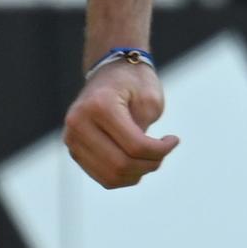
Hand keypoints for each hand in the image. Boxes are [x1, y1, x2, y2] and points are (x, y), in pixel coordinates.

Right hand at [63, 56, 177, 186]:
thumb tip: (140, 163)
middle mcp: (79, 123)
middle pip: (120, 165)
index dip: (161, 150)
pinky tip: (138, 161)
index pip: (134, 145)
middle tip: (164, 151)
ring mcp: (72, 139)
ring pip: (110, 177)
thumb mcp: (150, 100)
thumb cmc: (135, 83)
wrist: (111, 71)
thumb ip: (145, 132)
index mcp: (99, 106)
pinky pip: (103, 177)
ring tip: (151, 157)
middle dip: (150, 164)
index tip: (174, 139)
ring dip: (137, 174)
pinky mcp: (74, 150)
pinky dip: (125, 176)